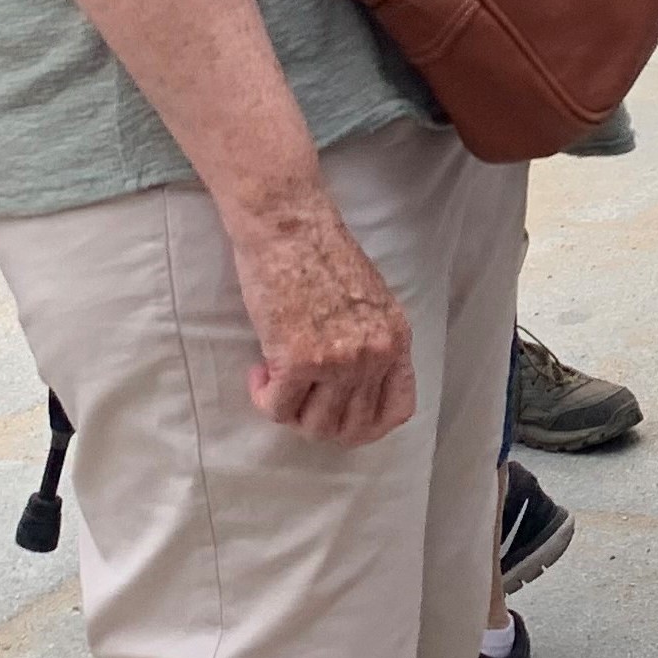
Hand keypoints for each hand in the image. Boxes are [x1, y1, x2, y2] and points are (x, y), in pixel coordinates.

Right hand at [224, 194, 415, 447]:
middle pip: (351, 429)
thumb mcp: (370, 304)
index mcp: (397, 339)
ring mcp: (340, 361)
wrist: (291, 228)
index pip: (397, 411)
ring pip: (314, 427)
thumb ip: (372, 344)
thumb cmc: (322, 258)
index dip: (365, 427)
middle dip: (319, 423)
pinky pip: (278, 410)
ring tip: (279, 381)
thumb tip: (356, 390)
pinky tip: (260, 371)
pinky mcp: (299, 361)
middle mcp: (375, 355)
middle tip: (298, 398)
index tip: (337, 413)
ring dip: (291, 413)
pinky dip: (263, 398)